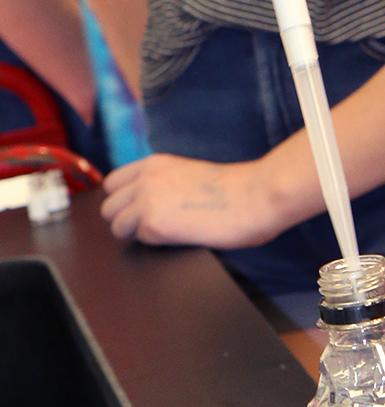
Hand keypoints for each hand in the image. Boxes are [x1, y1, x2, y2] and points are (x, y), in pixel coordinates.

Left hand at [100, 150, 289, 248]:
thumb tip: (151, 202)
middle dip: (125, 218)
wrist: (253, 196)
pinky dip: (153, 243)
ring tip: (163, 233)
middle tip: (151, 226)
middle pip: (108, 206)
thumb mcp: (188, 173)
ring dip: (135, 233)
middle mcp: (145, 179)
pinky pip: (138, 240)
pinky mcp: (154, 224)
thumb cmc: (234, 187)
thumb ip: (163, 182)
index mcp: (155, 164)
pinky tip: (177, 237)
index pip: (113, 183)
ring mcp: (146, 201)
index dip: (124, 200)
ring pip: (116, 225)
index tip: (138, 209)